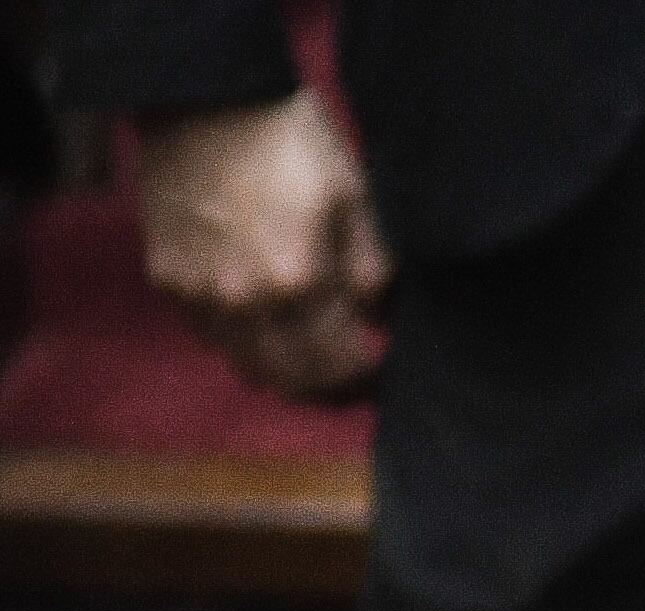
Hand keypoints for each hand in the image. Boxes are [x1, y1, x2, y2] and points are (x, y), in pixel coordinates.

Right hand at [135, 93, 392, 399]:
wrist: (205, 98)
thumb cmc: (291, 142)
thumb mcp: (357, 200)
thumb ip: (375, 272)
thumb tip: (385, 322)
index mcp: (298, 283)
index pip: (340, 370)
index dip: (370, 381)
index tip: (386, 372)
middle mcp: (243, 300)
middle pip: (294, 382)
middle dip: (332, 388)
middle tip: (357, 376)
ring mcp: (199, 292)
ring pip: (249, 368)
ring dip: (287, 372)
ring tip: (316, 354)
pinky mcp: (168, 277)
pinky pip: (211, 337)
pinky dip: (244, 343)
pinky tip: (267, 321)